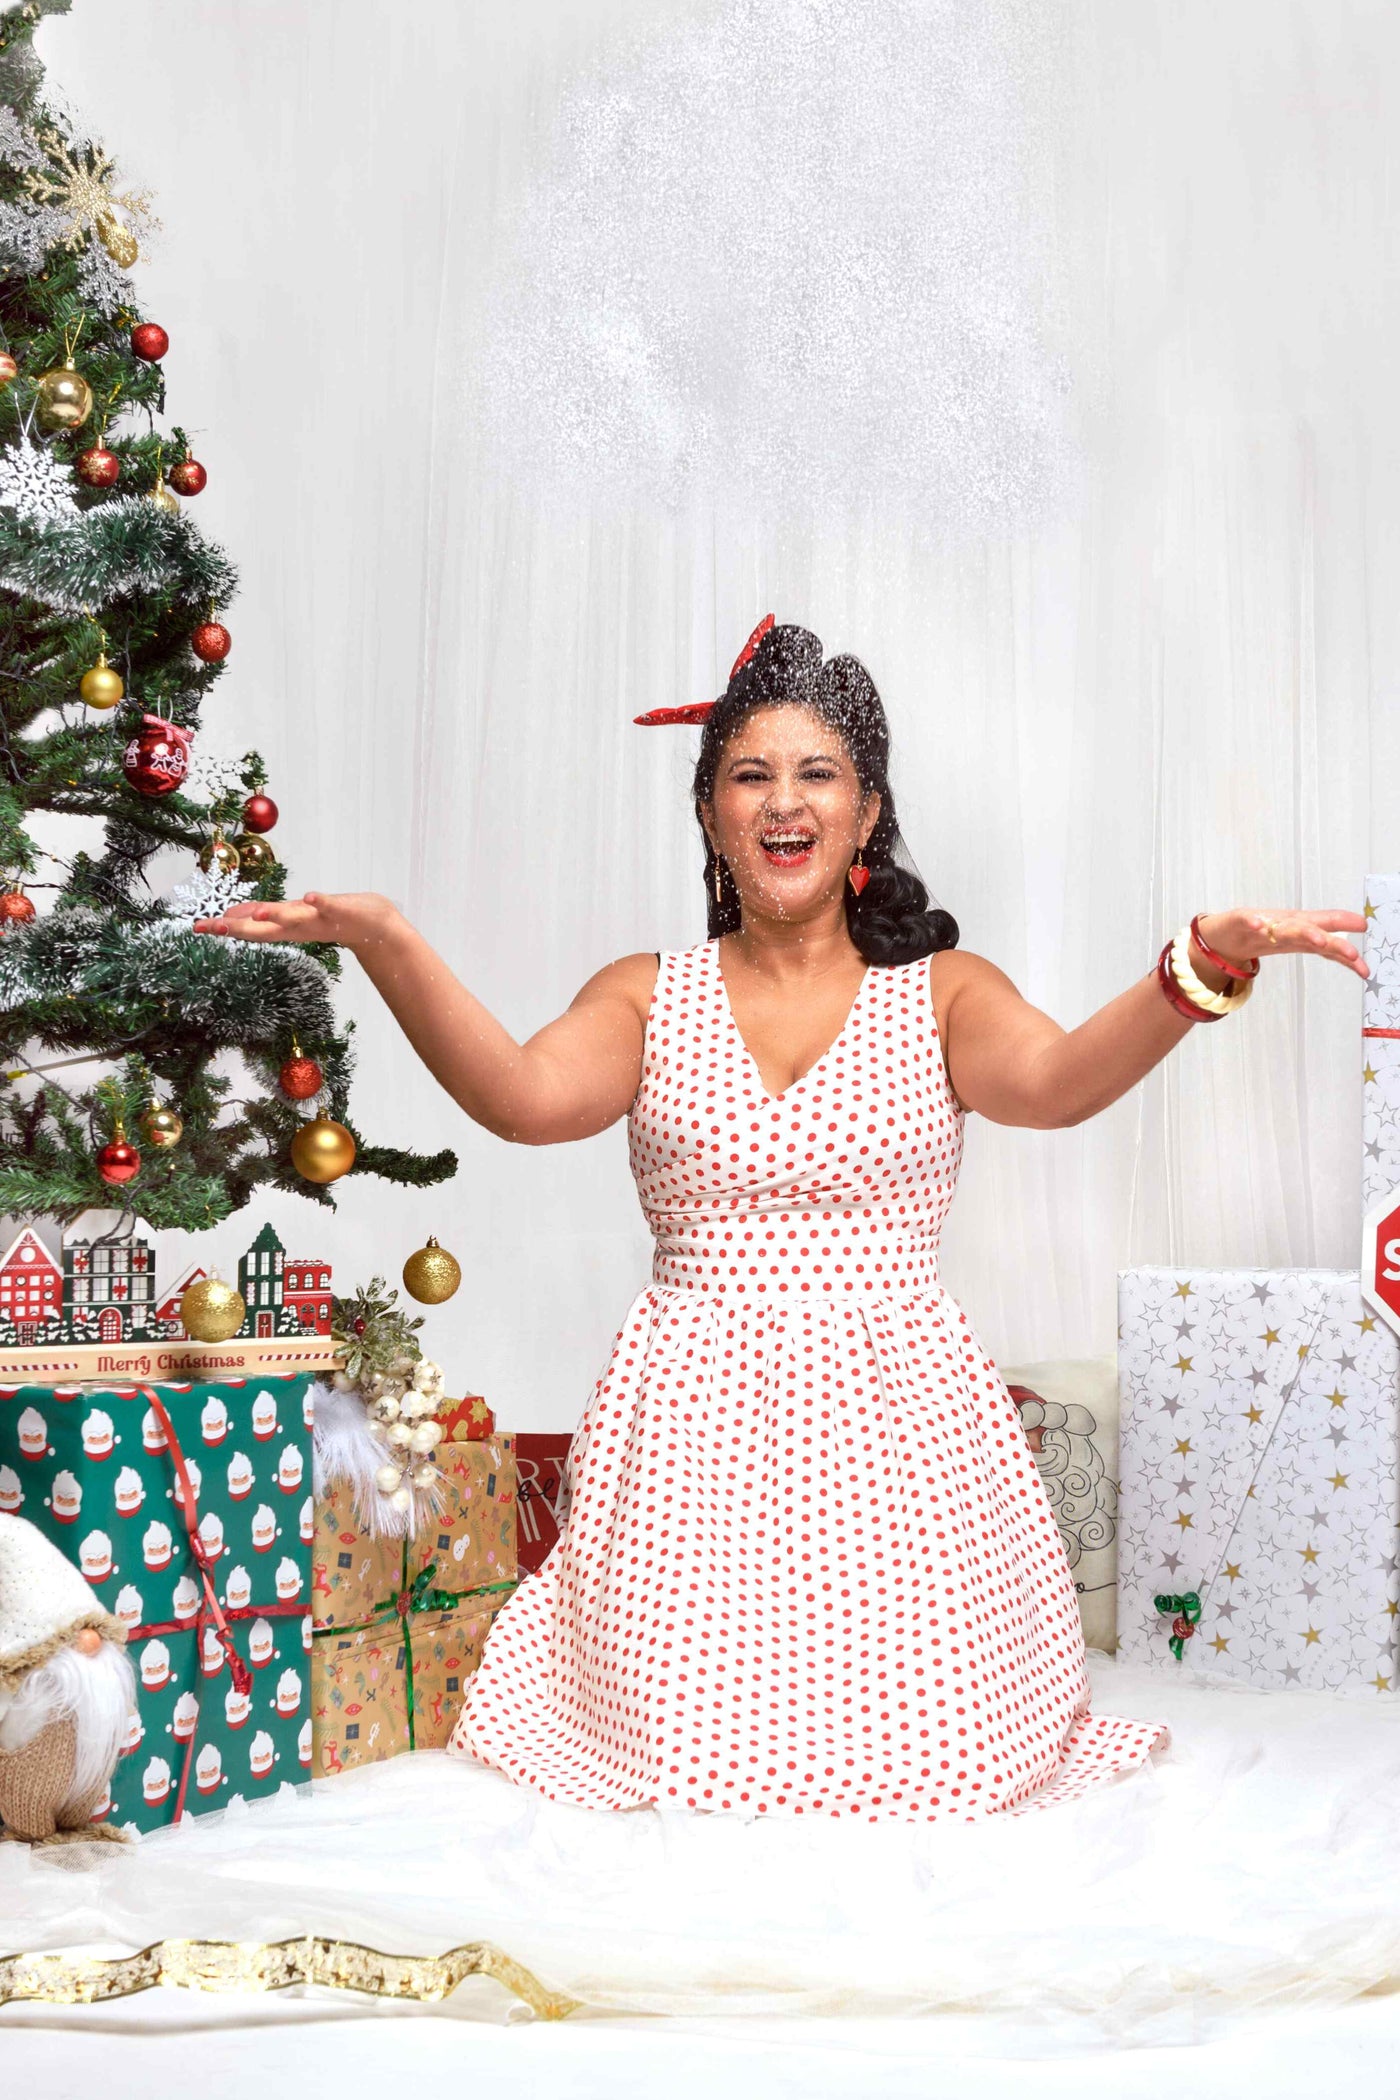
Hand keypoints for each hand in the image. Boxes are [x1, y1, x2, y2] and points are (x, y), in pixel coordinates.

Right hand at [193, 890, 399, 953]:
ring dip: (277, 917)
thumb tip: (230, 914)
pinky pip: (329, 905)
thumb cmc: (329, 918)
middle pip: (264, 929)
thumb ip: (262, 916)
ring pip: (294, 919)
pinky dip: (319, 901)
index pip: (248, 927)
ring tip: (258, 914)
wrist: (374, 928)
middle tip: (214, 927)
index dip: (223, 928)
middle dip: (239, 927)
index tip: (197, 928)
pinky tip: (309, 895)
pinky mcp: (340, 911)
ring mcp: (319, 919)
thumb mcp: (289, 917)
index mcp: (284, 927)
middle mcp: (297, 927)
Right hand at [1193, 908, 1369, 984]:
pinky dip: (1254, 922)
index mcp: (1299, 931)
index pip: (1327, 939)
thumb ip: (1321, 947)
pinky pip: (1247, 920)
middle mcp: (1285, 925)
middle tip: (1352, 953)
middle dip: (1333, 942)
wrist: (1222, 933)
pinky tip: (1260, 926)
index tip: (1364, 964)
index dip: (1345, 951)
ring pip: (1286, 927)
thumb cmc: (1259, 934)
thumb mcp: (1292, 941)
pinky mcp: (1240, 920)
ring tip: (1319, 940)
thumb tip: (1354, 957)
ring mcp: (1264, 922)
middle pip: (1313, 932)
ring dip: (1304, 932)